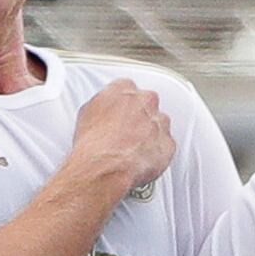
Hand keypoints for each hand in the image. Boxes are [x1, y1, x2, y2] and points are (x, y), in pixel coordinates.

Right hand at [66, 80, 176, 197]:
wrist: (105, 166)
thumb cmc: (93, 143)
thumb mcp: (86, 113)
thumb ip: (103, 104)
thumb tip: (104, 110)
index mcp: (125, 89)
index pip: (127, 89)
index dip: (123, 104)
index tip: (119, 113)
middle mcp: (146, 101)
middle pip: (147, 104)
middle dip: (139, 116)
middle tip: (125, 132)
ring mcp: (160, 122)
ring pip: (159, 124)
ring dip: (149, 134)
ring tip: (132, 149)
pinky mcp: (168, 143)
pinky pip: (165, 146)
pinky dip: (156, 152)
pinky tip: (141, 159)